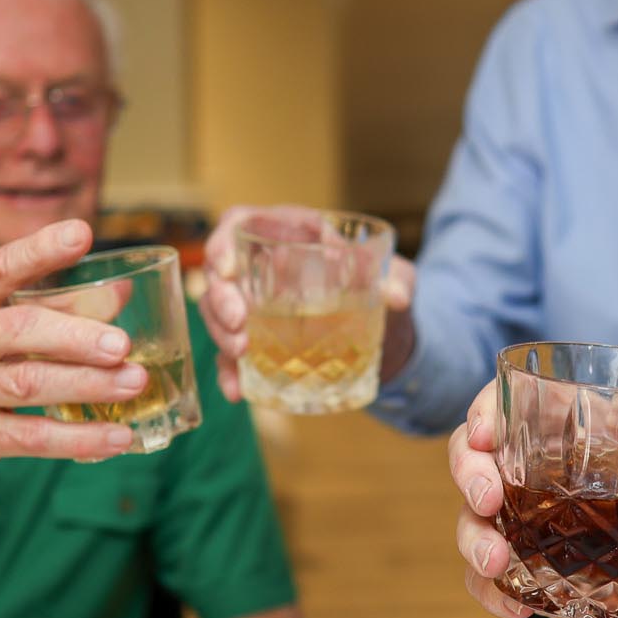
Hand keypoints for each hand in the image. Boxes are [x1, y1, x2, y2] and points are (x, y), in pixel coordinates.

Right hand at [0, 218, 152, 493]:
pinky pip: (28, 437)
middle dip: (76, 333)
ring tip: (135, 383)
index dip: (40, 250)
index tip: (83, 233)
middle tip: (124, 343)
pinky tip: (118, 437)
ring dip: (87, 384)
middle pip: (19, 329)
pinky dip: (77, 437)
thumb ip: (53, 310)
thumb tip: (123, 292)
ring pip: (26, 383)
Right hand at [199, 204, 417, 401]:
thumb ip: (399, 279)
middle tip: (239, 325)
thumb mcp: (395, 275)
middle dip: (220, 299)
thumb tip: (397, 297)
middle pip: (220, 275)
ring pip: (218, 314)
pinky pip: (232, 354)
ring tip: (239, 354)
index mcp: (287, 233)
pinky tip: (237, 391)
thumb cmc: (380, 284)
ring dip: (220, 335)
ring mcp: (254, 304)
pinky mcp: (257, 339)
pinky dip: (230, 373)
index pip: (239, 225)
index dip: (223, 244)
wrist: (383, 326)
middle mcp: (261, 266)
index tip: (227, 269)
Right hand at [449, 379, 617, 617]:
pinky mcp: (527, 571)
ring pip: (473, 514)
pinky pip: (486, 577)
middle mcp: (544, 473)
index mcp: (582, 434)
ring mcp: (529, 523)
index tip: (487, 431)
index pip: (521, 401)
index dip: (490, 407)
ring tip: (496, 564)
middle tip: (488, 499)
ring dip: (472, 536)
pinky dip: (488, 591)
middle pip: (478, 453)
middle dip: (468, 470)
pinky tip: (513, 608)